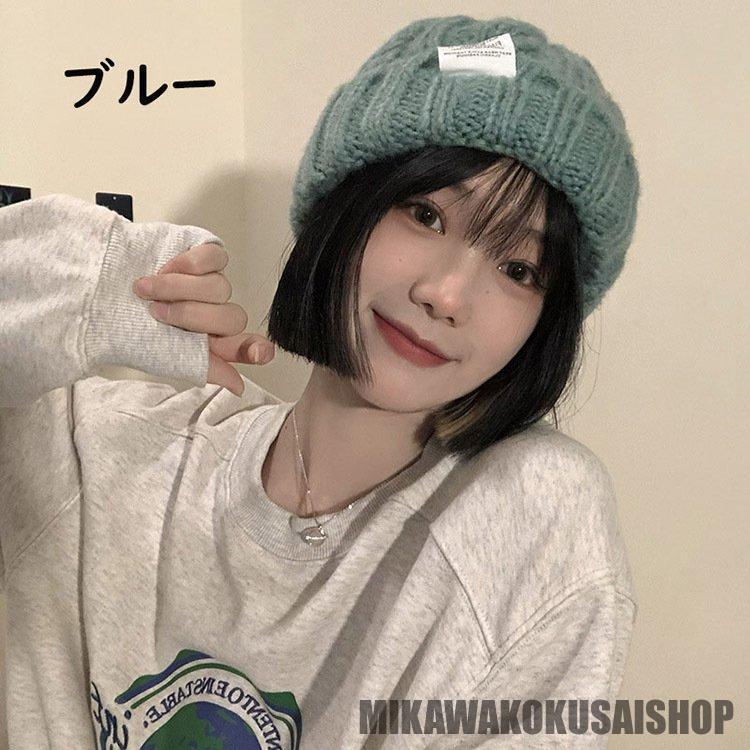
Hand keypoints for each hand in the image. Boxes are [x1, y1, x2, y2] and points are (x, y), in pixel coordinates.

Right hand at [131, 242, 273, 396]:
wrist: (95, 293)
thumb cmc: (126, 328)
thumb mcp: (163, 356)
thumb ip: (205, 368)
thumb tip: (238, 386)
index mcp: (210, 343)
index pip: (246, 347)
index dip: (255, 349)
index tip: (261, 353)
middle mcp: (215, 314)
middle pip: (232, 317)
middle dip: (192, 315)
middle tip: (157, 313)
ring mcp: (210, 284)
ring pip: (220, 287)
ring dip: (180, 289)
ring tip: (147, 289)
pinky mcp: (203, 256)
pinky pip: (215, 258)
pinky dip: (189, 264)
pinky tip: (166, 268)